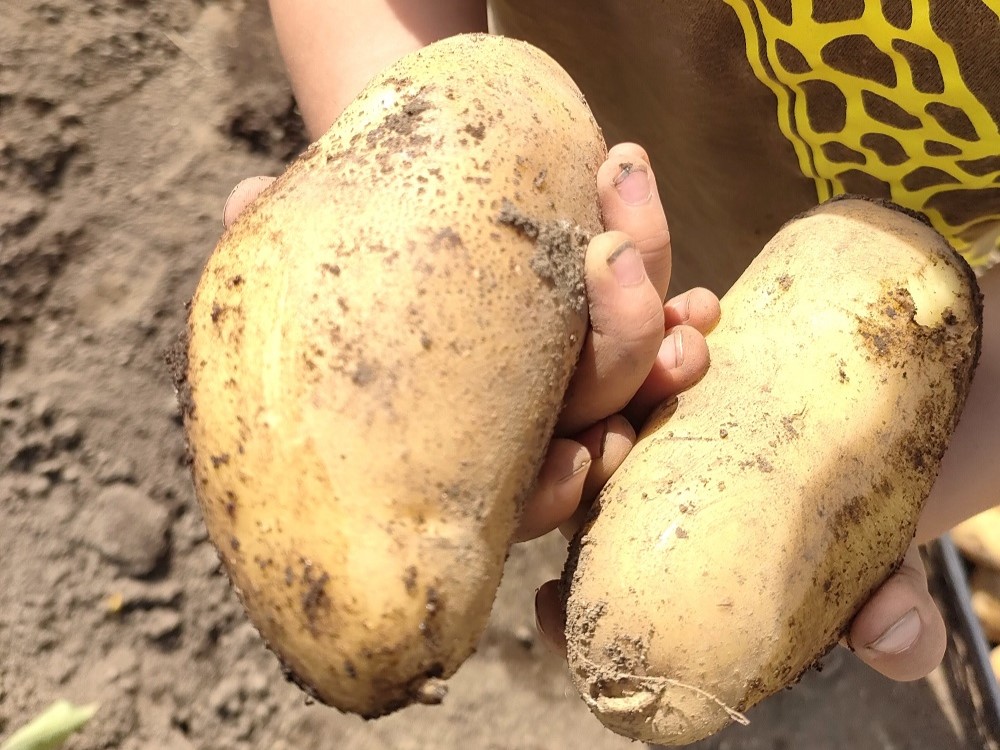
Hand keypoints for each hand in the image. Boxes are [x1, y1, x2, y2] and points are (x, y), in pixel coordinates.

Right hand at [221, 143, 719, 549]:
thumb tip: (243, 199)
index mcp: (447, 442)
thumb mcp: (297, 257)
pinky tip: (698, 295)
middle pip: (590, 420)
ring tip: (689, 309)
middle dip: (622, 367)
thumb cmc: (342, 255)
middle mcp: (516, 420)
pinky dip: (671, 307)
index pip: (513, 498)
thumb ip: (276, 244)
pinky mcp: (592, 316)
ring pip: (632, 379)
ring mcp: (562, 370)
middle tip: (631, 291)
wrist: (395, 214)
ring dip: (663, 347)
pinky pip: (647, 322)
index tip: (578, 461)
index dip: (552, 493)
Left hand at [523, 151, 946, 685]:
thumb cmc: (857, 514)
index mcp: (622, 535)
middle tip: (630, 292)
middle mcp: (604, 459)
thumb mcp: (871, 566)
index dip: (554, 500)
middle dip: (598, 355)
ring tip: (625, 209)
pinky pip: (618, 276)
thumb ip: (883, 613)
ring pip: (584, 335)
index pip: (560, 528)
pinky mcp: (640, 325)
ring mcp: (619, 388)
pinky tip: (632, 182)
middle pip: (565, 411)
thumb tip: (894, 638)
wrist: (881, 419)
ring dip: (604, 271)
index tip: (590, 461)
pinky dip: (630, 231)